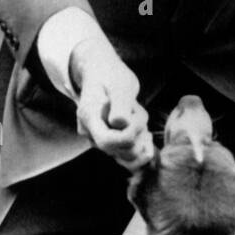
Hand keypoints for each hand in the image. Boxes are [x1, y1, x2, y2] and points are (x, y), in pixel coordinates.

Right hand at [70, 35, 153, 169]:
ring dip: (142, 139)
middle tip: (139, 111)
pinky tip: (145, 134)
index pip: (107, 141)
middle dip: (139, 134)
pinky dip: (142, 150)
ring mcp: (99, 142)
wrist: (102, 74)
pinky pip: (129, 160)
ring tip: (139, 118)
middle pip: (120, 151)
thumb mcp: (119, 83)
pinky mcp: (110, 146)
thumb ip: (120, 103)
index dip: (129, 135)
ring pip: (128, 157)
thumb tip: (119, 123)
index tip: (140, 119)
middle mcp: (90, 134)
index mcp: (88, 117)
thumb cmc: (110, 75)